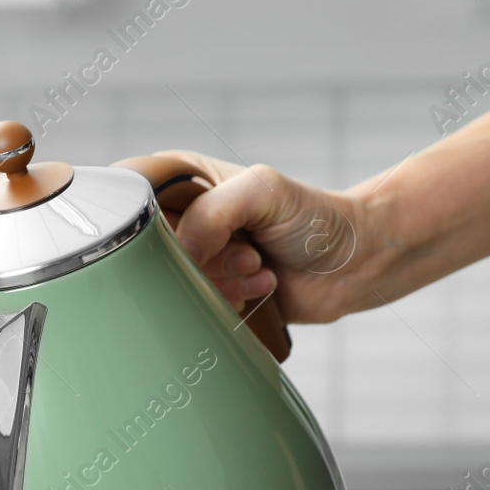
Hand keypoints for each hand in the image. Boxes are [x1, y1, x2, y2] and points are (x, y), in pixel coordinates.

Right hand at [141, 150, 378, 324]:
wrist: (355, 263)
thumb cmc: (316, 219)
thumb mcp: (261, 192)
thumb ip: (211, 215)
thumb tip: (180, 257)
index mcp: (184, 181)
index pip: (134, 203)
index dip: (153, 226)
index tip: (194, 238)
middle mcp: (183, 219)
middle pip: (150, 253)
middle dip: (201, 261)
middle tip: (242, 252)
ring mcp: (194, 258)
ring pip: (172, 285)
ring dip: (221, 283)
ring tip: (256, 267)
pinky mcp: (207, 291)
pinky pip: (193, 309)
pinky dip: (229, 302)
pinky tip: (260, 286)